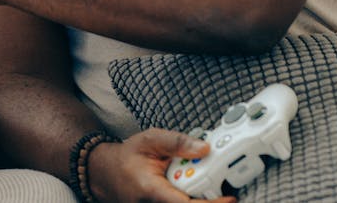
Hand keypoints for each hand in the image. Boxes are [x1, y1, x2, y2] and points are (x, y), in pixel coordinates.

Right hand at [87, 128, 235, 202]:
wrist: (105, 173)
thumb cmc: (127, 157)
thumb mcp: (149, 139)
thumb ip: (177, 142)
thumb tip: (205, 148)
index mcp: (152, 189)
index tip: (230, 198)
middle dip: (209, 196)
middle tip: (220, 183)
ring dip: (199, 196)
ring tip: (197, 179)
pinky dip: (191, 196)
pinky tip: (188, 185)